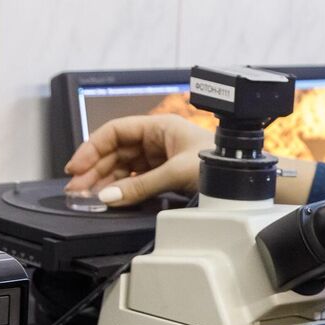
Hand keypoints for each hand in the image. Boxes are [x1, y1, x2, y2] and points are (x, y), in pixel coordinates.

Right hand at [63, 113, 213, 205]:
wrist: (247, 180)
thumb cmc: (221, 163)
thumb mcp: (176, 173)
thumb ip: (141, 186)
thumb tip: (110, 195)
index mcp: (159, 126)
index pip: (115, 132)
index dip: (92, 148)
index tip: (76, 167)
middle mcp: (158, 139)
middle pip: (115, 152)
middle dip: (94, 169)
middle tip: (77, 189)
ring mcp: (160, 157)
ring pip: (124, 168)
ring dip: (105, 181)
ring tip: (88, 197)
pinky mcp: (165, 175)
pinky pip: (136, 180)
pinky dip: (122, 189)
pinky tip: (111, 198)